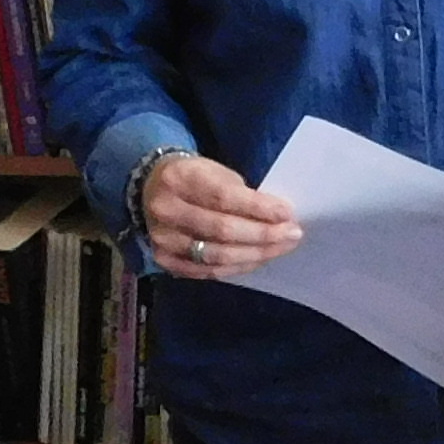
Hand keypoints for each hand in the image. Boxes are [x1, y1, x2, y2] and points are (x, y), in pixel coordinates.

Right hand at [137, 150, 301, 282]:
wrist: (151, 188)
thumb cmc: (194, 177)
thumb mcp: (215, 172)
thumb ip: (241, 193)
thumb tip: (278, 217)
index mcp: (180, 179)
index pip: (223, 197)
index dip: (258, 208)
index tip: (287, 214)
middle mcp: (167, 210)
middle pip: (222, 230)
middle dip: (263, 235)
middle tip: (292, 235)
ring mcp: (163, 239)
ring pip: (216, 255)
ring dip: (254, 255)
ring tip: (280, 249)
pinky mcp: (164, 260)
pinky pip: (207, 271)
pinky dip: (236, 268)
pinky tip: (256, 260)